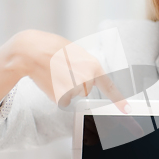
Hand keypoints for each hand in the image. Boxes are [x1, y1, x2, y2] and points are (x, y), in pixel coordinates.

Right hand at [0, 30, 129, 111]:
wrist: (30, 51)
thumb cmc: (52, 47)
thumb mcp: (76, 51)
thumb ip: (86, 65)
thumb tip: (88, 77)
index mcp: (93, 66)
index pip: (109, 87)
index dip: (119, 100)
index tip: (127, 110)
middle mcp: (87, 80)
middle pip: (85, 89)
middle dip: (76, 82)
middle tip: (63, 69)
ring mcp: (75, 90)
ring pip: (73, 94)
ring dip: (65, 86)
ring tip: (55, 72)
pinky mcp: (62, 97)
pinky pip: (63, 99)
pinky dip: (57, 93)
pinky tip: (51, 80)